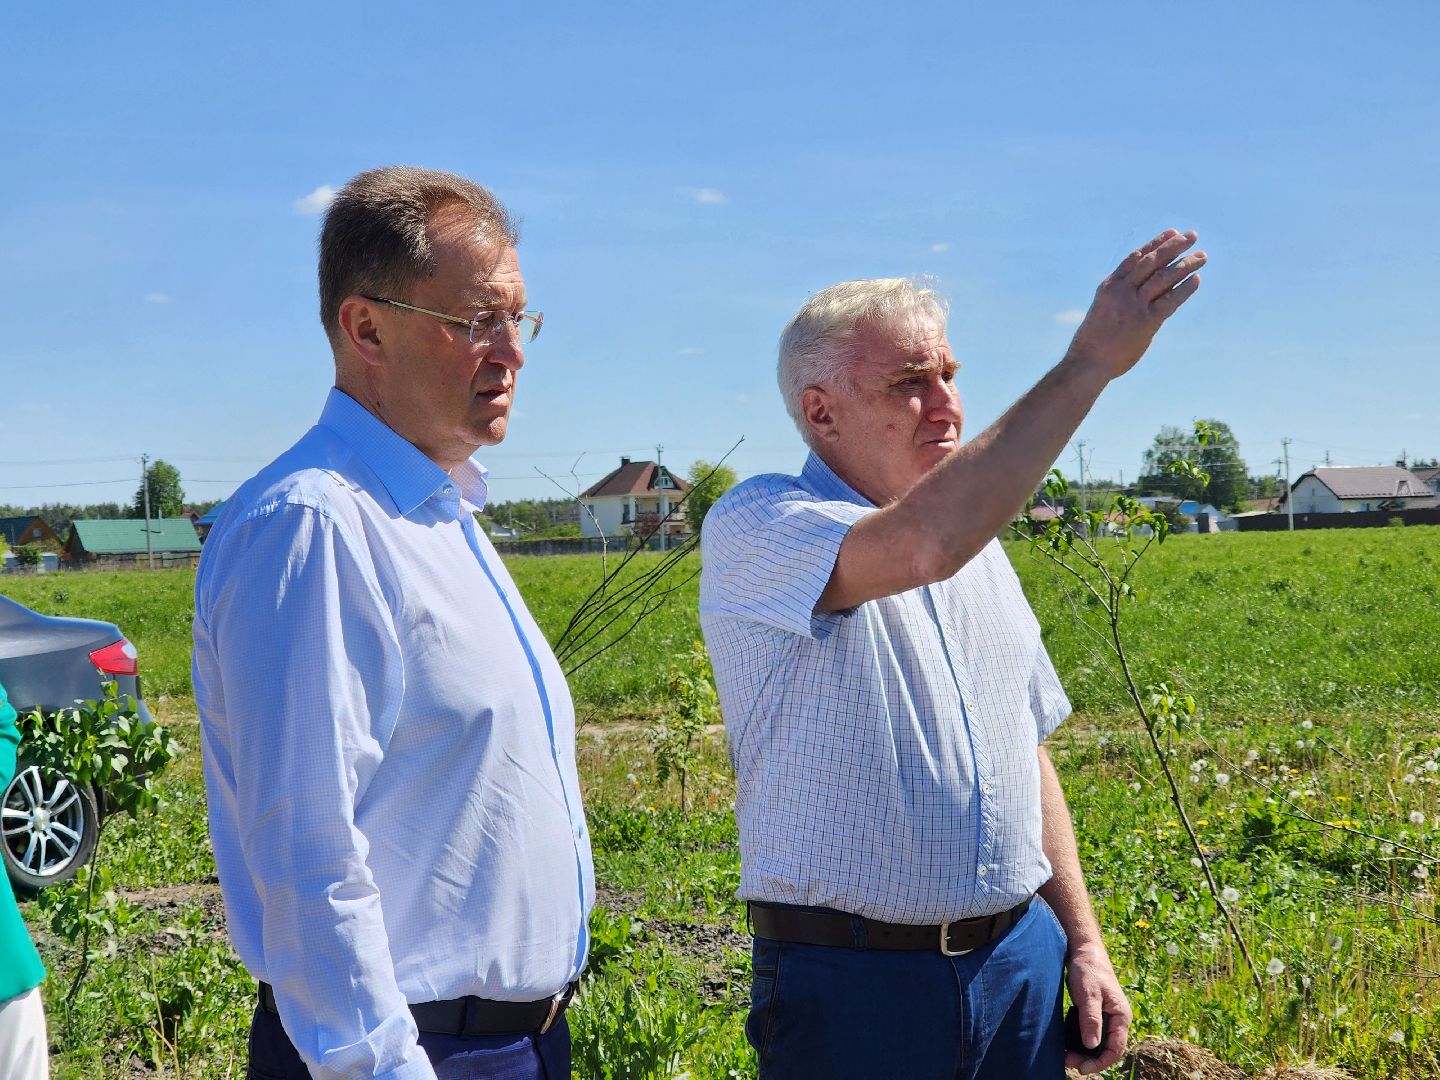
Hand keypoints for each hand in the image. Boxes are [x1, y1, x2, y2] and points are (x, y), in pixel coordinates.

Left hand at [1065, 939, 1131, 1074]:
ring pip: (1099, 1043)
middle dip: (1090, 1059)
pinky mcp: (1095, 1013)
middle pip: (1107, 1049)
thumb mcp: (1088, 995)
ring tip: (1067, 1055)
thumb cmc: (1088, 969)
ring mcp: (1107, 1017)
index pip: (1116, 1049)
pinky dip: (1081, 1041)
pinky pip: (1092, 1033)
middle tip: (1068, 1061)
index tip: (1081, 1068)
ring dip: (1085, 1052)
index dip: (1100, 1063)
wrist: (1083, 950)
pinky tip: (1068, 1043)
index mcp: (1121, 1016)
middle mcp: (1117, 1019)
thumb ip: (1091, 1020)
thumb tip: (1091, 1046)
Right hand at [1066, 229, 1205, 380]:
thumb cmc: (1094, 340)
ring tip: (1202, 257)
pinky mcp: (1146, 322)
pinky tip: (1196, 279)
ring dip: (1185, 264)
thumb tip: (1141, 292)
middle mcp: (1122, 291)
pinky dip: (1184, 289)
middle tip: (1192, 236)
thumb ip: (1120, 298)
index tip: (1172, 233)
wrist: (1087, 362)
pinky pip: (1170, 301)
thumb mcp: (1102, 310)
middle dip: (1174, 246)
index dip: (1155, 243)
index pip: (1135, 258)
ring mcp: (1134, 306)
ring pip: (1164, 277)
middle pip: (1152, 262)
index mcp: (1109, 286)